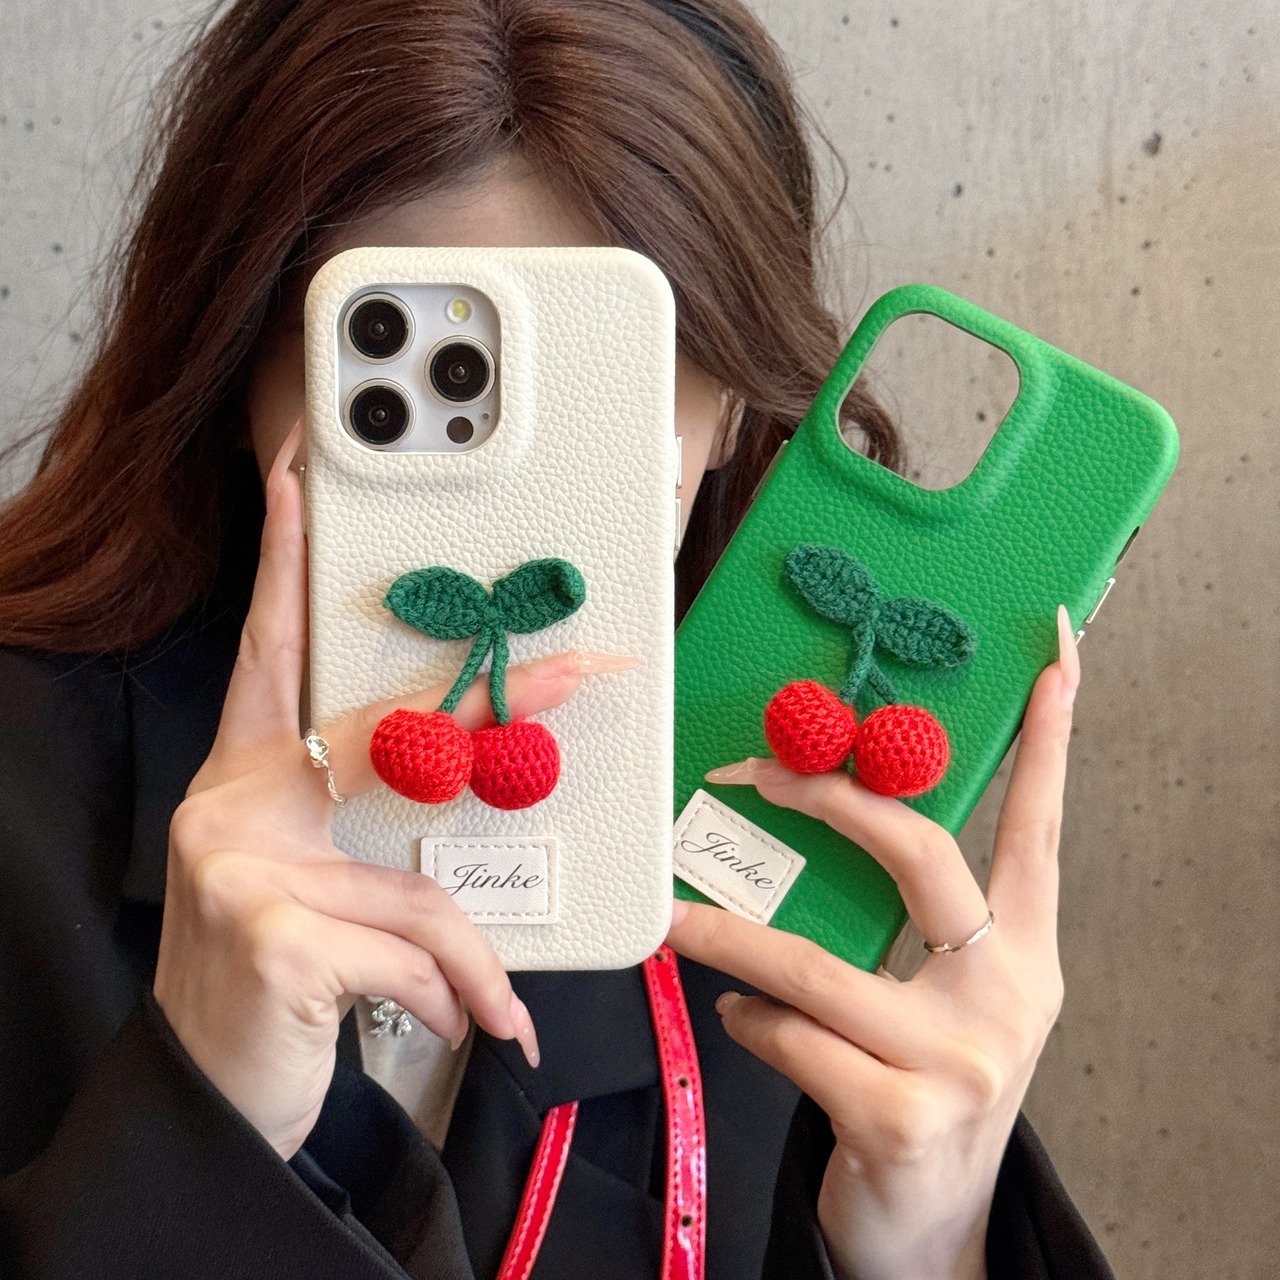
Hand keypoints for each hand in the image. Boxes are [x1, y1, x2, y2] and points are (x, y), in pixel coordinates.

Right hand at [154, 424, 632, 1158]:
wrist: (214, 1098)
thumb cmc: (280, 986)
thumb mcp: (326, 900)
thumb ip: (385, 856)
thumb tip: (478, 876)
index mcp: (251, 780)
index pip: (270, 652)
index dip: (281, 563)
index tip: (295, 483)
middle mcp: (234, 804)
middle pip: (394, 736)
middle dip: (507, 704)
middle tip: (585, 669)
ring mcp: (242, 865)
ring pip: (422, 890)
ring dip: (470, 964)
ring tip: (486, 1009)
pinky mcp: (270, 934)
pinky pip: (416, 953)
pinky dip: (457, 998)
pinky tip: (456, 1029)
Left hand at [667, 608, 1080, 1279]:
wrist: (927, 1229)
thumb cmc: (920, 1090)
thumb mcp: (938, 1005)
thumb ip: (904, 931)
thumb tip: (812, 835)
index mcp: (1024, 956)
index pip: (1038, 832)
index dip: (1047, 746)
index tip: (1054, 665)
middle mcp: (1007, 999)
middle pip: (921, 859)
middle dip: (833, 800)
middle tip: (759, 773)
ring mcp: (958, 1062)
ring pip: (818, 964)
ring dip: (729, 934)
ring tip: (680, 921)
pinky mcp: (900, 1116)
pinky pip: (791, 1035)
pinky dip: (748, 1018)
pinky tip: (739, 1016)